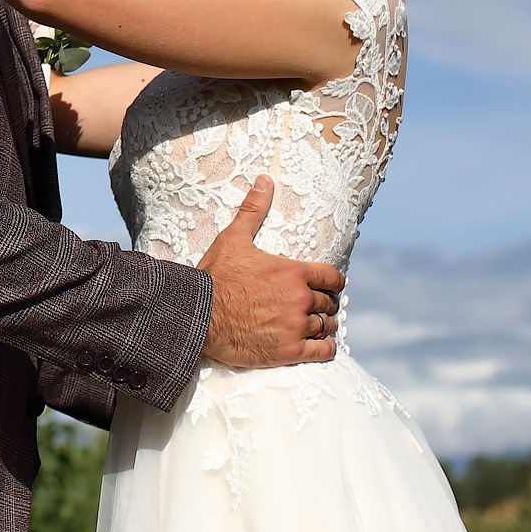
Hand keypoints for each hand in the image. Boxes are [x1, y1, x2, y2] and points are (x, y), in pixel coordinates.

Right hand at [198, 177, 343, 368]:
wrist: (197, 315)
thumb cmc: (215, 276)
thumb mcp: (233, 238)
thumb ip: (254, 210)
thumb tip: (265, 179)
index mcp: (294, 272)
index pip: (333, 278)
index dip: (332, 282)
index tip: (327, 286)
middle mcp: (300, 299)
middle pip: (329, 303)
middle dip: (324, 304)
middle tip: (315, 307)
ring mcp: (296, 326)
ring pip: (327, 327)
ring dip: (324, 326)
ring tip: (315, 326)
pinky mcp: (289, 351)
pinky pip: (322, 352)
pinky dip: (325, 349)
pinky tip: (319, 346)